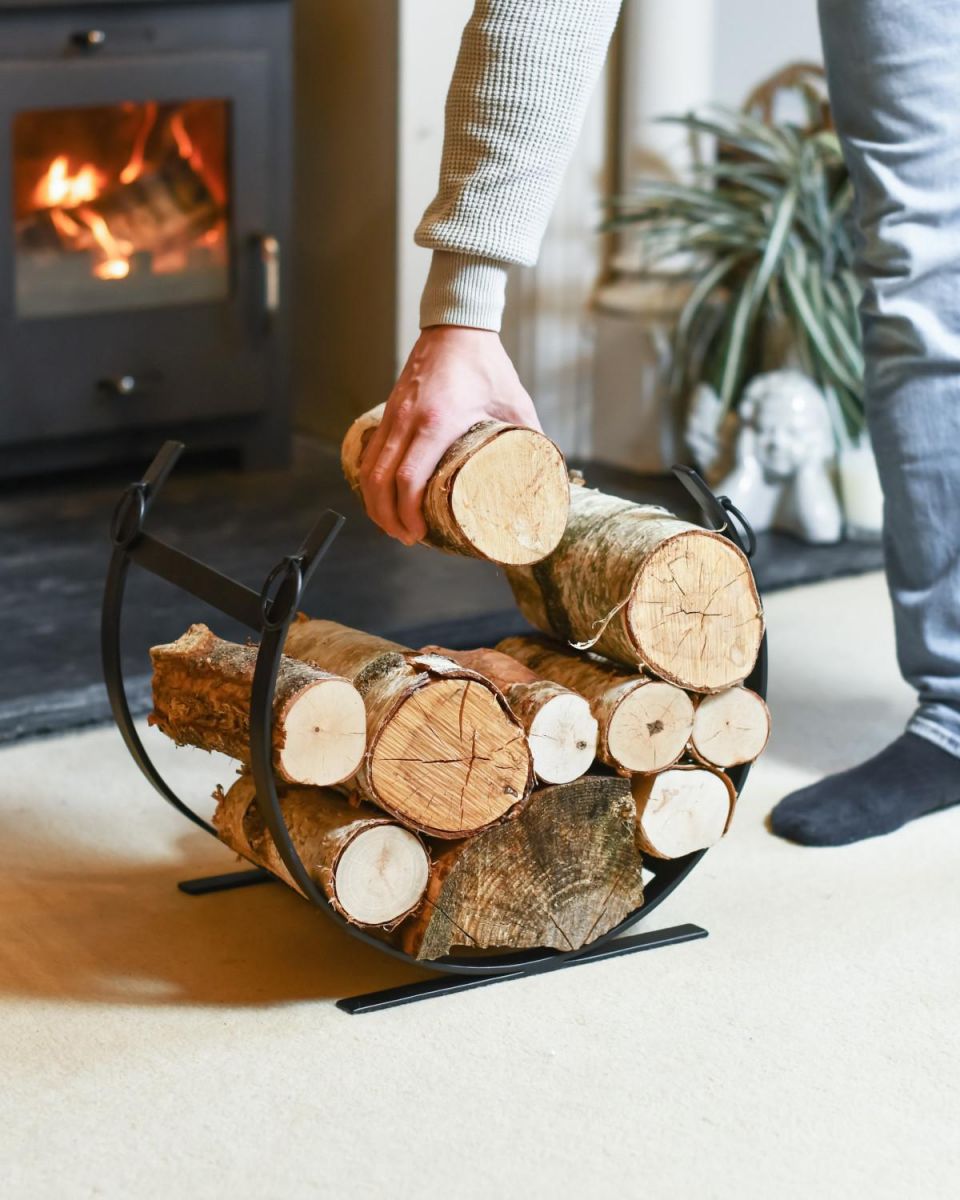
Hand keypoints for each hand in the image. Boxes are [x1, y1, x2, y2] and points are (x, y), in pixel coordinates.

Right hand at [359, 325, 541, 544]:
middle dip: (387, 517)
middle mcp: (408, 420)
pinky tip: (380, 494)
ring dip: (374, 502)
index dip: (408, 512)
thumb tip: (550, 475)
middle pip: (380, 481)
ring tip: (392, 524)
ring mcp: (393, 415)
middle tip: (406, 537)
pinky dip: (370, 479)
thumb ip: (533, 438)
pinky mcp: (388, 412)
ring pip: (369, 468)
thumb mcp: (515, 403)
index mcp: (438, 422)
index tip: (419, 532)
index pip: (409, 478)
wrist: (457, 326)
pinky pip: (371, 453)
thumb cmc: (486, 364)